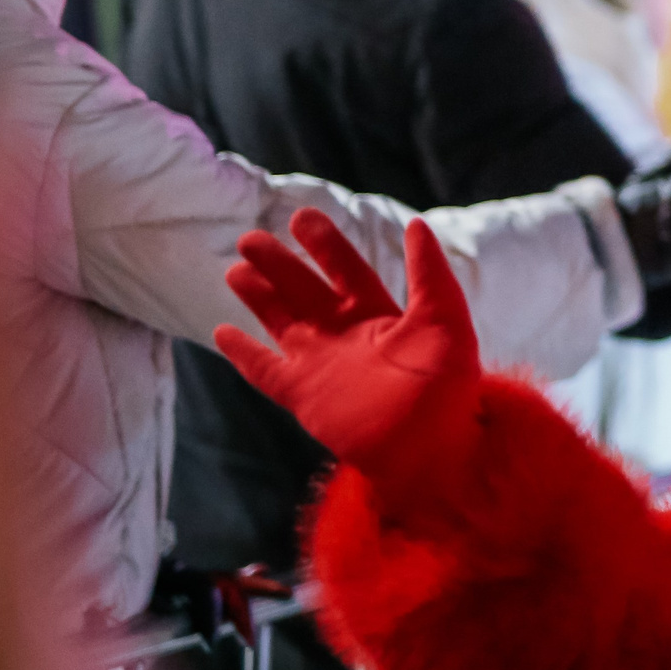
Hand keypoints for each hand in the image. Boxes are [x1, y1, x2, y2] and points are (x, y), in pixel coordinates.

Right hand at [213, 210, 482, 480]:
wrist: (432, 453)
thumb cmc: (448, 391)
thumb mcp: (446, 322)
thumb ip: (429, 274)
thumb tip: (417, 224)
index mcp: (381, 316)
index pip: (347, 269)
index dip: (324, 244)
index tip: (300, 216)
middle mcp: (347, 337)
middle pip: (305, 291)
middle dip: (279, 265)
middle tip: (250, 238)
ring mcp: (322, 366)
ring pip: (281, 323)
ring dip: (259, 298)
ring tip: (234, 271)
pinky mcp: (305, 397)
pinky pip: (266, 372)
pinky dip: (244, 354)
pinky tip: (221, 332)